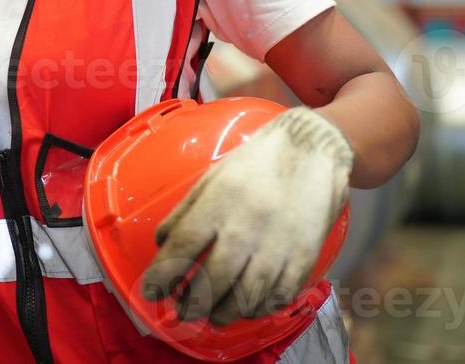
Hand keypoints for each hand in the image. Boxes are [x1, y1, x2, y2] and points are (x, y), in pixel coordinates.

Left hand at [141, 107, 352, 325]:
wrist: (313, 149)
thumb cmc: (256, 163)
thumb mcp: (213, 177)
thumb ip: (185, 211)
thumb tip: (162, 243)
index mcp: (219, 202)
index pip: (183, 246)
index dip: (162, 275)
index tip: (151, 292)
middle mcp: (247, 226)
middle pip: (214, 279)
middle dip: (193, 303)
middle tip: (184, 311)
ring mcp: (278, 244)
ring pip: (246, 296)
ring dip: (224, 313)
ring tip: (212, 316)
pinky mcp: (304, 256)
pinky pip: (279, 296)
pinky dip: (260, 308)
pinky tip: (248, 307)